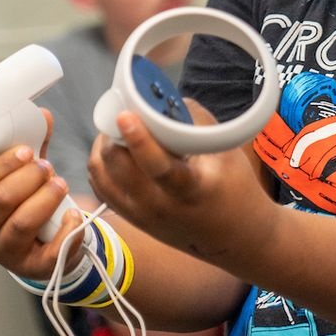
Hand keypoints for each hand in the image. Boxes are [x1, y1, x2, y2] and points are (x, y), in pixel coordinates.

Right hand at [0, 110, 85, 280]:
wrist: (46, 245)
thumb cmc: (25, 204)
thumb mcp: (22, 176)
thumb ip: (31, 147)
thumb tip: (43, 115)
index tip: (25, 152)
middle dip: (27, 179)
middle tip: (48, 167)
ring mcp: (2, 252)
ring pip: (21, 223)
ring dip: (45, 199)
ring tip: (61, 183)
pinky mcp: (31, 268)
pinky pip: (48, 250)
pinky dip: (65, 229)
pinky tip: (74, 214)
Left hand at [87, 100, 273, 268]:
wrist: (234, 237)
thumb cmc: (235, 190)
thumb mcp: (226, 153)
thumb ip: (194, 122)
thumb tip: (163, 99)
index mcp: (189, 189)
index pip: (156, 165)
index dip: (138, 139)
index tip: (126, 115)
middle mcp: (158, 206)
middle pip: (117, 165)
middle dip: (113, 133)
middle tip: (123, 114)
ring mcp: (140, 215)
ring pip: (100, 173)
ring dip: (103, 146)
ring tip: (118, 131)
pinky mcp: (130, 218)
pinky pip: (99, 185)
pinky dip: (102, 164)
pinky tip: (116, 151)